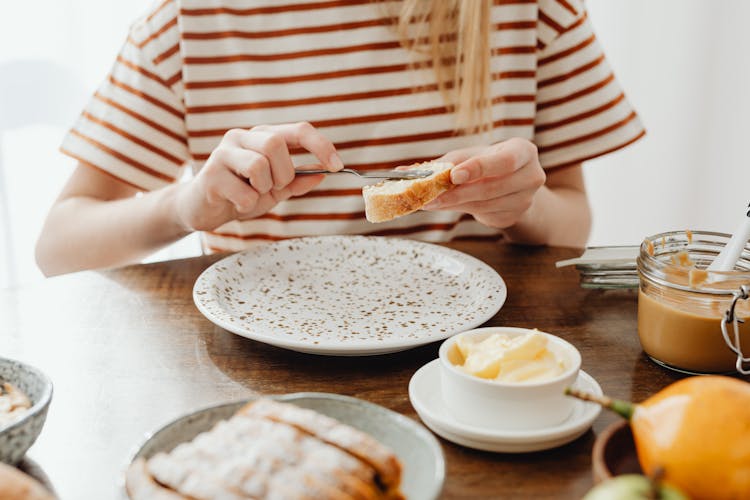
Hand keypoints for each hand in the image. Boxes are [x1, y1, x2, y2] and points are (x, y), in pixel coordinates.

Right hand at [174, 122, 342, 231]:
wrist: (201, 210)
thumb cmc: (240, 195)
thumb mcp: (274, 190)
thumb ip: (297, 181)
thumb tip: (323, 173)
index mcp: (262, 136)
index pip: (298, 129)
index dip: (321, 145)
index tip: (337, 166)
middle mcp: (242, 138)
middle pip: (276, 143)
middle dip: (284, 173)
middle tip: (274, 188)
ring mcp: (223, 153)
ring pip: (259, 164)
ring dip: (264, 188)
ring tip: (252, 195)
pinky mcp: (210, 175)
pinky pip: (244, 192)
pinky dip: (248, 204)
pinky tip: (237, 204)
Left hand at [424, 138, 545, 228]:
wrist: (509, 182)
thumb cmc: (487, 163)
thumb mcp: (470, 156)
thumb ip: (445, 163)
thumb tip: (404, 173)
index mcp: (523, 151)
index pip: (504, 161)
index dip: (479, 168)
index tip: (454, 175)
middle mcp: (531, 175)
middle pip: (492, 188)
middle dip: (458, 194)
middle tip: (430, 198)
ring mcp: (525, 199)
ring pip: (484, 204)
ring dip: (454, 204)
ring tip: (431, 202)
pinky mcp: (514, 216)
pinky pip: (484, 215)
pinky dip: (461, 210)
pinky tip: (447, 205)